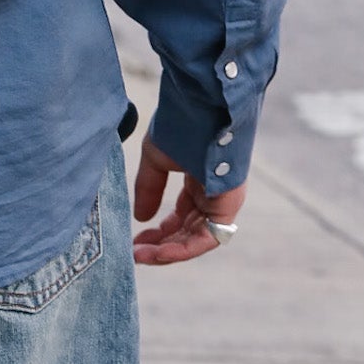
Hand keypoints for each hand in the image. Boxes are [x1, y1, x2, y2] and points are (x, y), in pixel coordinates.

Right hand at [131, 135, 245, 265]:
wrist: (202, 107)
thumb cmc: (181, 124)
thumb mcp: (156, 158)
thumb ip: (148, 188)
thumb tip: (140, 218)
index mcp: (197, 179)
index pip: (181, 215)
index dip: (158, 230)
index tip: (135, 240)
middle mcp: (211, 193)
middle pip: (187, 230)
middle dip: (160, 244)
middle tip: (136, 253)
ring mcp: (221, 201)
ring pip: (195, 238)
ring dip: (168, 251)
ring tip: (141, 256)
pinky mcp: (227, 207)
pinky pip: (206, 238)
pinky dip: (182, 249)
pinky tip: (158, 252)